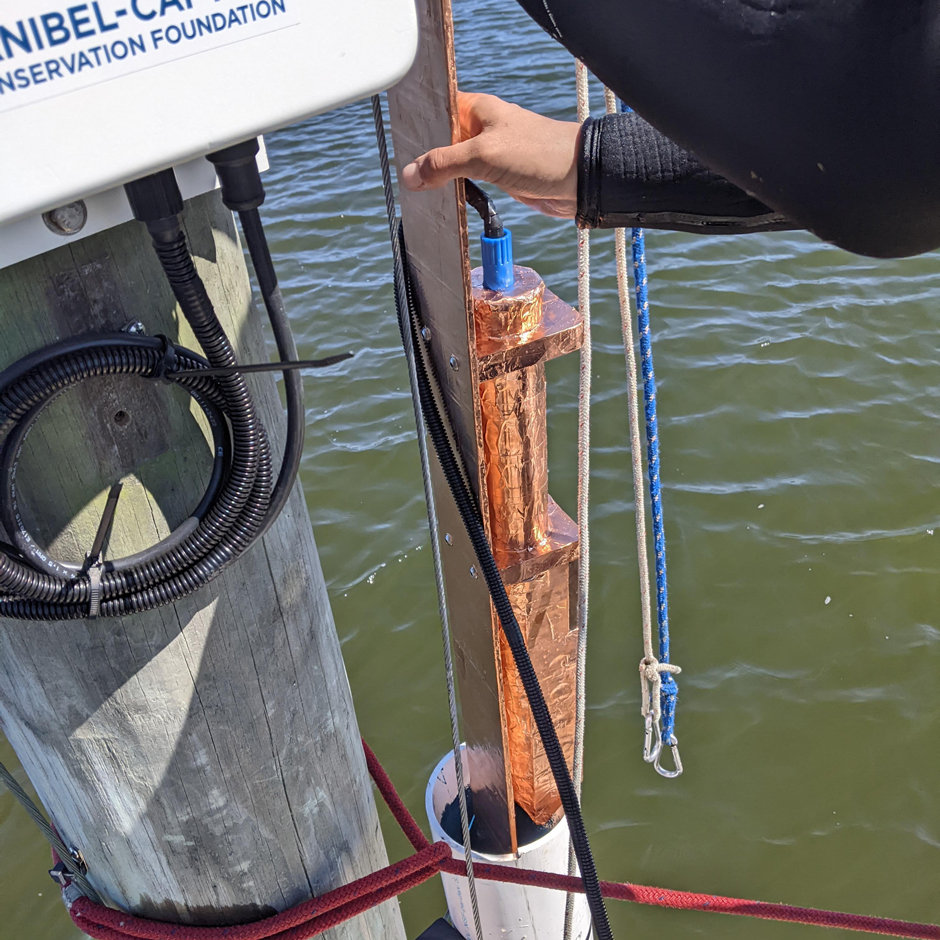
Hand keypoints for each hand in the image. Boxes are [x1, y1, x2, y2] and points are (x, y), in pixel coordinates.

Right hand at [400, 92, 581, 218]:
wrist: (579, 180)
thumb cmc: (538, 154)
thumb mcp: (484, 155)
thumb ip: (444, 164)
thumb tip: (410, 175)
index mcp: (477, 110)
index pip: (437, 111)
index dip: (418, 126)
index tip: (398, 145)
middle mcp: (481, 129)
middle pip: (441, 141)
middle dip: (425, 158)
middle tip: (405, 178)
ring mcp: (490, 153)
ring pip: (454, 164)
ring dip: (440, 179)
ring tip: (418, 193)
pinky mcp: (498, 176)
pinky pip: (468, 182)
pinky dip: (455, 191)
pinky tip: (442, 201)